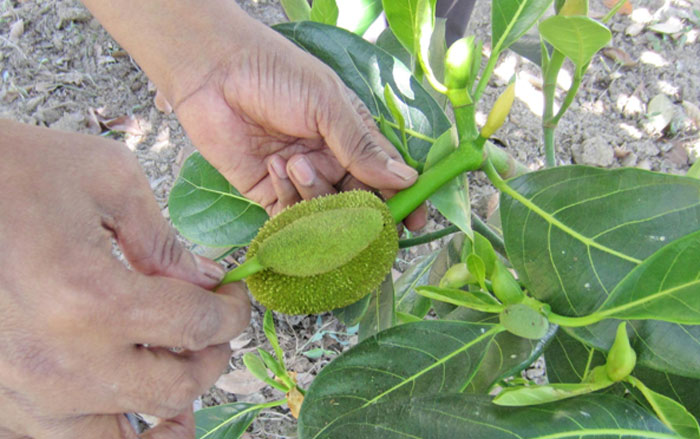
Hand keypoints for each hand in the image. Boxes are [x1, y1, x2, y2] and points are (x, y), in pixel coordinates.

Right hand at [0, 120, 249, 437]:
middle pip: (173, 388)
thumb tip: (203, 283)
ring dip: (167, 406)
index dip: (231, 312)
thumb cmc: (12, 173)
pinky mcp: (3, 399)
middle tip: (214, 328)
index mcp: (90, 298)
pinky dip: (114, 430)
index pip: (196, 326)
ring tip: (180, 374)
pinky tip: (130, 408)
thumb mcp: (106, 179)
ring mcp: (25, 391)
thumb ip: (164, 241)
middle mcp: (58, 360)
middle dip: (211, 356)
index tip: (234, 298)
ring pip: (124, 437)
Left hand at [79, 0, 426, 227]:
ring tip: (294, 161)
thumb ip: (362, 146)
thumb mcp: (326, 104)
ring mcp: (301, 179)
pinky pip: (289, 217)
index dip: (402, 199)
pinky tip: (275, 168)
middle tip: (353, 209)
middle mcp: (331, 162)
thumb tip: (408, 179)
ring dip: (314, 194)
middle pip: (359, 202)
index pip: (387, 175)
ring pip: (325, 213)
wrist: (213, 73)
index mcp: (352, 136)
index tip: (414, 220)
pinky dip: (288, 202)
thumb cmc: (275, 75)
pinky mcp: (268, 193)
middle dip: (358, 209)